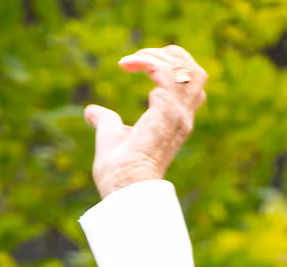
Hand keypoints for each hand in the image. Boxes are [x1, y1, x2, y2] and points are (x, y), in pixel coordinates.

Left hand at [86, 43, 206, 197]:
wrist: (122, 190)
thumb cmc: (119, 173)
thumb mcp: (111, 138)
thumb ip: (106, 121)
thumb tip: (91, 112)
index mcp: (174, 123)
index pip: (189, 86)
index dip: (169, 67)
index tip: (137, 67)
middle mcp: (181, 118)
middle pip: (195, 73)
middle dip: (171, 56)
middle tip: (141, 59)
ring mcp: (177, 115)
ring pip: (186, 68)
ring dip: (159, 56)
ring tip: (134, 60)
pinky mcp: (166, 112)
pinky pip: (165, 72)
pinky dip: (148, 62)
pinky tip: (128, 65)